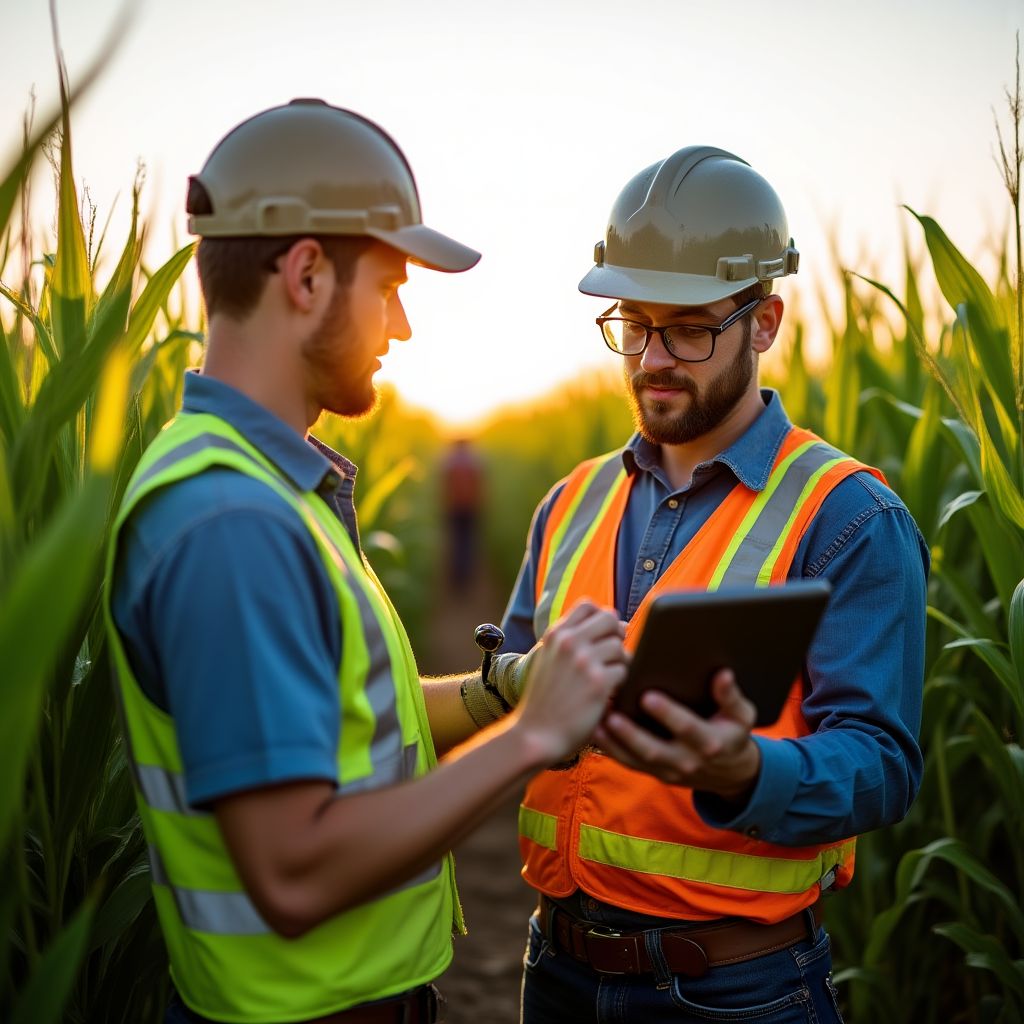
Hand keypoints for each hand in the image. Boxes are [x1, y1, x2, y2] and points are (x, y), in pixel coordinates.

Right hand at [514, 601, 627, 763]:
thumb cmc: (545, 700)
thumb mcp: (548, 660)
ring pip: (620, 646)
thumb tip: (618, 623)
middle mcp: (569, 642)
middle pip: (610, 619)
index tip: (601, 637)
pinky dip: (621, 683)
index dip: (600, 618)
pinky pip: (625, 670)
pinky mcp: (598, 683)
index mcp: (556, 634)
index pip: (588, 605)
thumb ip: (574, 640)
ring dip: (619, 663)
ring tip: (608, 680)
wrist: (535, 735)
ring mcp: (584, 661)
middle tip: (611, 657)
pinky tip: (609, 694)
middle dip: (616, 636)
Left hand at [594, 669, 759, 800]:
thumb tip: (722, 674)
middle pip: (654, 749)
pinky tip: (595, 731)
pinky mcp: (654, 772)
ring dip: (614, 742)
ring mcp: (668, 770)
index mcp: (709, 742)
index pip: (687, 728)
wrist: (730, 772)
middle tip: (612, 713)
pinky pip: (629, 763)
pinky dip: (610, 749)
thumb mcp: (741, 715)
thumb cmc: (732, 733)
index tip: (648, 695)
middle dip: (632, 733)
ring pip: (636, 759)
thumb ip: (730, 696)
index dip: (668, 713)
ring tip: (596, 721)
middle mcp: (687, 760)